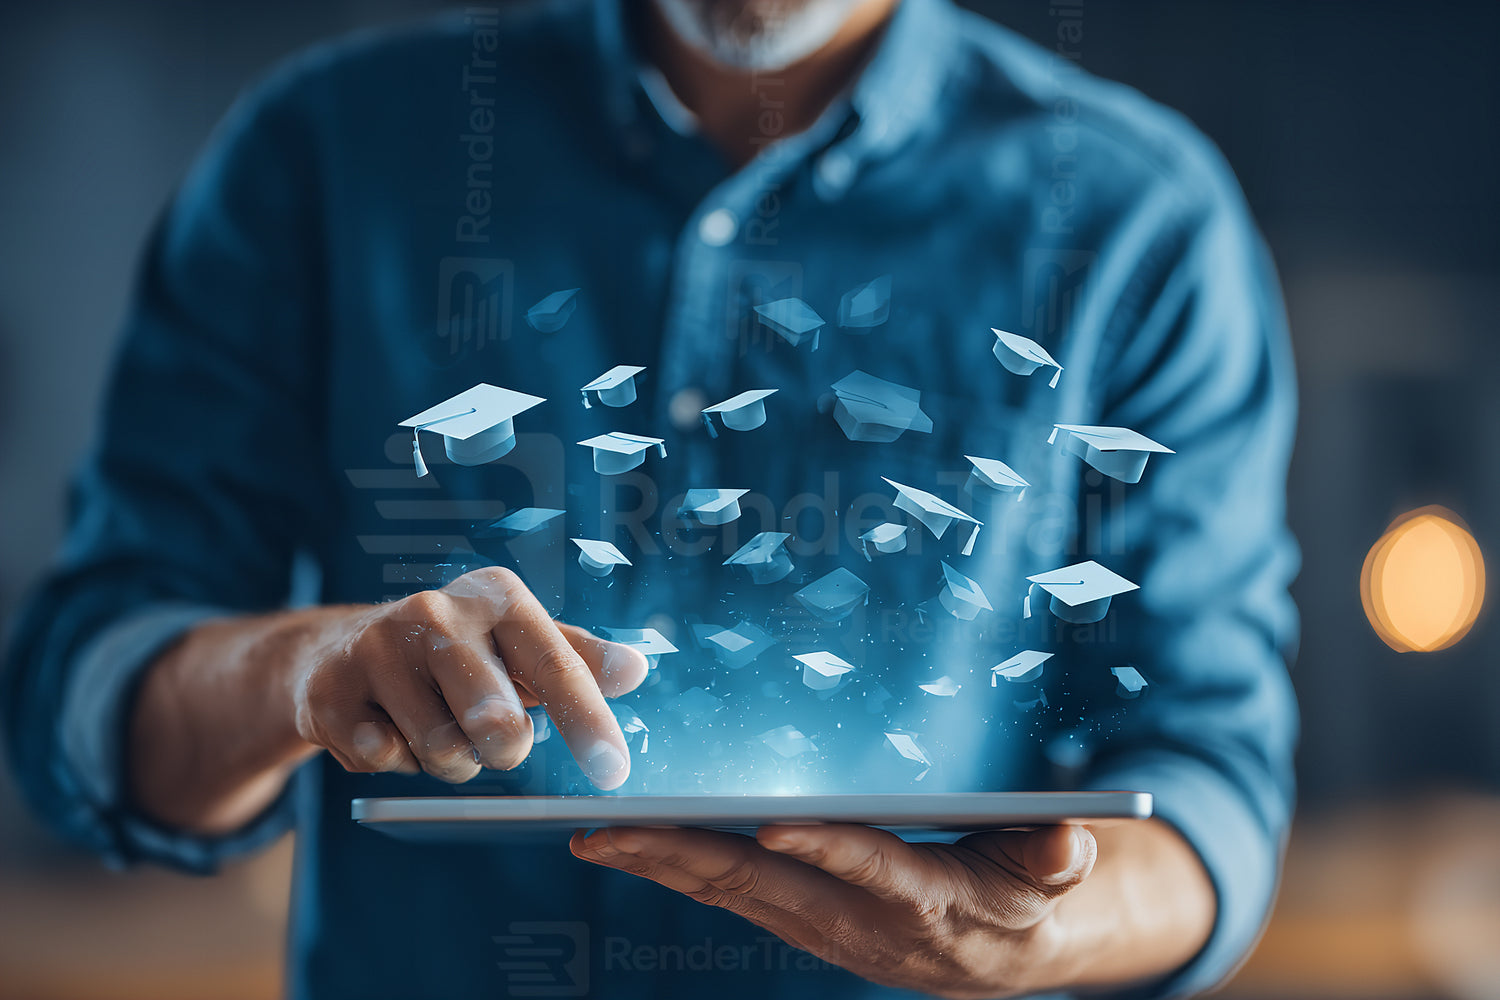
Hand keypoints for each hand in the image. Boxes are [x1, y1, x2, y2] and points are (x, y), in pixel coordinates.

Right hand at [291, 567, 647, 786]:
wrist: (340, 650)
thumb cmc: (458, 653)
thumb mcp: (520, 643)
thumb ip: (579, 659)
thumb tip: (637, 669)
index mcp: (497, 597)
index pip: (557, 667)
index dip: (589, 723)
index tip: (614, 772)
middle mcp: (436, 611)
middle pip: (498, 724)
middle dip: (505, 749)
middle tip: (494, 738)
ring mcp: (377, 648)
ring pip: (443, 752)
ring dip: (449, 759)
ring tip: (434, 723)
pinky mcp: (331, 692)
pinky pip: (386, 760)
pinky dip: (396, 761)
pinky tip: (385, 726)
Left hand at [570, 822, 1095, 997]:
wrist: (999, 958)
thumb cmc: (1024, 895)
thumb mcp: (1055, 876)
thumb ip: (1057, 858)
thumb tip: (1070, 839)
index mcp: (926, 902)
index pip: (870, 869)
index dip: (825, 848)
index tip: (772, 820)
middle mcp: (859, 925)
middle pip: (766, 886)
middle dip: (684, 857)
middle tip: (610, 830)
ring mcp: (821, 929)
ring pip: (732, 893)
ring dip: (661, 865)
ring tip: (594, 836)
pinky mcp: (801, 923)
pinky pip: (732, 896)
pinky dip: (680, 871)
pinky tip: (635, 847)